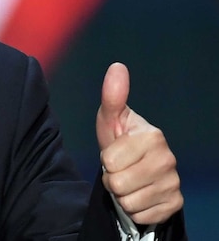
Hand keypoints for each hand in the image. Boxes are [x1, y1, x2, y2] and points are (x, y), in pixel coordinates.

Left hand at [96, 62, 182, 224]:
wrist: (137, 169)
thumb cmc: (120, 142)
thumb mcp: (111, 121)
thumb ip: (112, 97)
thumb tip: (117, 66)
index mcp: (153, 136)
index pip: (110, 162)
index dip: (106, 161)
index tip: (115, 154)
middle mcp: (168, 159)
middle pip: (117, 184)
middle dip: (112, 179)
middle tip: (120, 170)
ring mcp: (173, 183)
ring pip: (128, 202)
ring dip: (123, 194)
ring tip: (129, 181)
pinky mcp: (175, 204)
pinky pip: (140, 215)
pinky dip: (135, 209)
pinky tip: (140, 194)